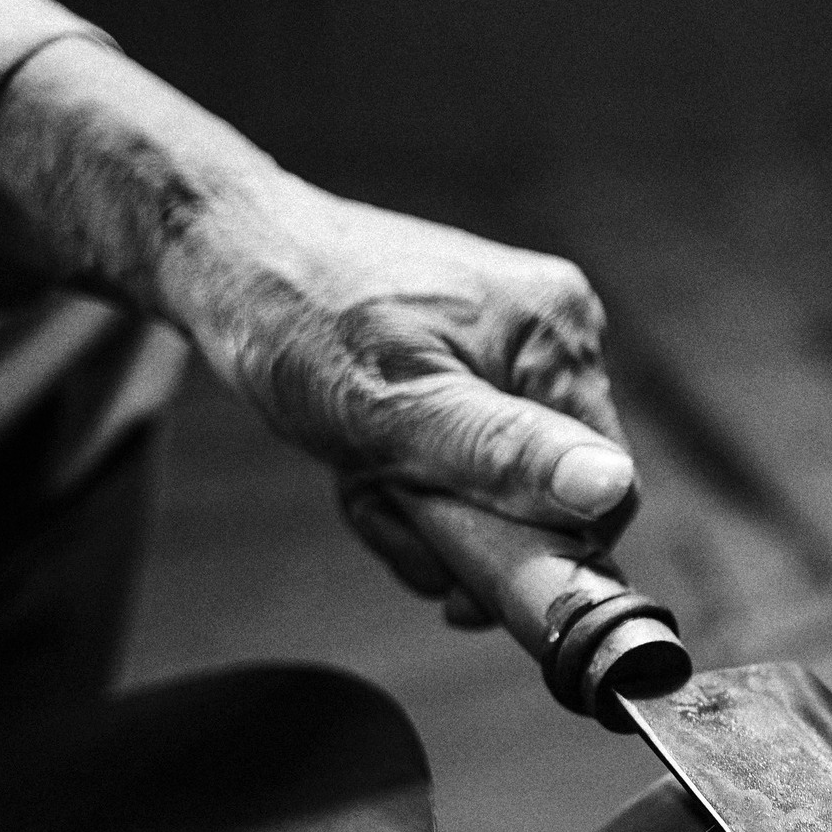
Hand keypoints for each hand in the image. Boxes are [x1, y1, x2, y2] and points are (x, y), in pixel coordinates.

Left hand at [0, 42, 635, 627]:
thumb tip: (606, 486)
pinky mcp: (474, 360)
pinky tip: (364, 462)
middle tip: (381, 499)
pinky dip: (413, 480)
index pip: (605, 488)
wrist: (225, 257)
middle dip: (460, 524)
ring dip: (424, 509)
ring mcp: (512, 345)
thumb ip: (504, 453)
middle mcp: (552, 331)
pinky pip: (468, 458)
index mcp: (557, 331)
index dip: (542, 548)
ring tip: (360, 476)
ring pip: (500, 488)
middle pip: (548, 495)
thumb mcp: (394, 410)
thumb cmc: (293, 320)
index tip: (460, 574)